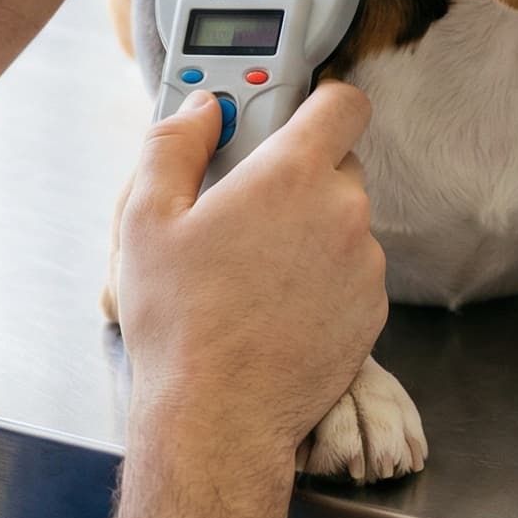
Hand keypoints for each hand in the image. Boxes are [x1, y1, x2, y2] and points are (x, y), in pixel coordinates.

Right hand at [115, 84, 386, 461]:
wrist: (219, 417)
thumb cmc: (179, 322)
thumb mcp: (145, 220)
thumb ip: (173, 144)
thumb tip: (200, 110)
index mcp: (291, 176)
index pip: (343, 103)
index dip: (320, 100)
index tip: (290, 116)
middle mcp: (341, 213)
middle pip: (338, 163)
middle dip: (297, 174)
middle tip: (244, 205)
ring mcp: (363, 267)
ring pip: (343, 222)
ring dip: (309, 229)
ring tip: (251, 268)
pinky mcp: (372, 312)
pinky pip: (350, 272)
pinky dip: (322, 277)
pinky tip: (273, 304)